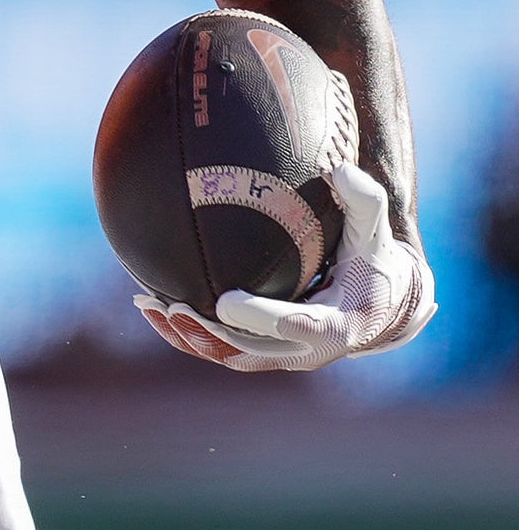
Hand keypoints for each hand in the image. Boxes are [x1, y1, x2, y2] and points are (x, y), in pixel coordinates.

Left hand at [135, 161, 435, 371]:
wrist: (378, 308)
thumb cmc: (372, 264)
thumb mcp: (374, 235)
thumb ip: (363, 202)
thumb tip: (341, 170)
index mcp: (337, 326)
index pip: (295, 324)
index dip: (259, 317)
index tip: (224, 300)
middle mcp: (307, 351)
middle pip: (250, 351)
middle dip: (209, 333)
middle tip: (174, 307)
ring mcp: (282, 358)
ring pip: (227, 355)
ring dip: (187, 336)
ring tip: (150, 306)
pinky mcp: (264, 357)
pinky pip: (218, 350)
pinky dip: (185, 334)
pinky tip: (151, 308)